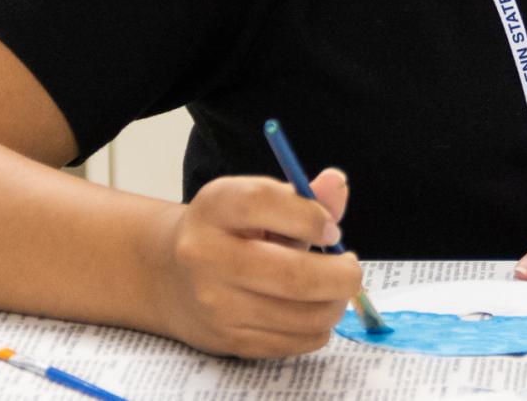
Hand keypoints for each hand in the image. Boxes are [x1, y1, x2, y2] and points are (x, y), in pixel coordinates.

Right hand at [150, 169, 361, 357]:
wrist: (175, 276)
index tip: (332, 229)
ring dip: (335, 303)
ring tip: (336, 289)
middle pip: (292, 275)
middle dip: (340, 275)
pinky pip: (294, 341)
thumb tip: (336, 184)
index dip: (311, 216)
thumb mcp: (260, 201)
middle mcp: (206, 255)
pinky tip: (314, 309)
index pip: (263, 203)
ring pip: (300, 315)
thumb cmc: (232, 231)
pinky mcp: (227, 339)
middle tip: (351, 268)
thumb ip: (304, 196)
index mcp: (216, 207)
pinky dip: (318, 327)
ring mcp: (215, 303)